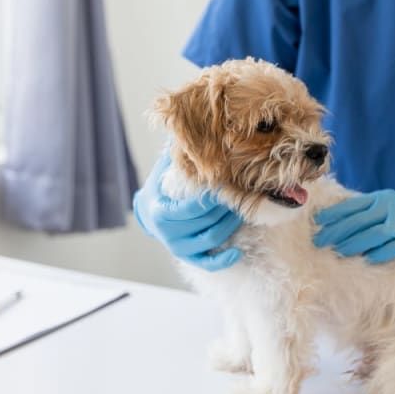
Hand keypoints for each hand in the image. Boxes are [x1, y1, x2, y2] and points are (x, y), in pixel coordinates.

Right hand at [133, 151, 242, 270]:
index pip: (192, 207)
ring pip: (212, 239)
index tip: (228, 181)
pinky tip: (237, 253)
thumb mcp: (165, 169)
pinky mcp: (188, 257)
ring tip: (245, 209)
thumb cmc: (162, 186)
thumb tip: (189, 130)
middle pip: (205, 222)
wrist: (149, 211)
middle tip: (244, 192)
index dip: (213, 195)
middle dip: (227, 206)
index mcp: (160, 212)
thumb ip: (178, 155)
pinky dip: (223, 260)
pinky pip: (208, 263)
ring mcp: (178, 247)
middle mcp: (167, 234)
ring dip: (231, 224)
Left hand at [313, 188, 394, 263]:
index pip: (353, 205)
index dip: (334, 214)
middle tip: (320, 241)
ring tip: (339, 251)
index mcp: (380, 198)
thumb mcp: (386, 203)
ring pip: (376, 233)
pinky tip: (367, 259)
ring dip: (355, 243)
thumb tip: (334, 222)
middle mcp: (391, 207)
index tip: (317, 223)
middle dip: (338, 231)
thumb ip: (366, 210)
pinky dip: (380, 252)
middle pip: (360, 220)